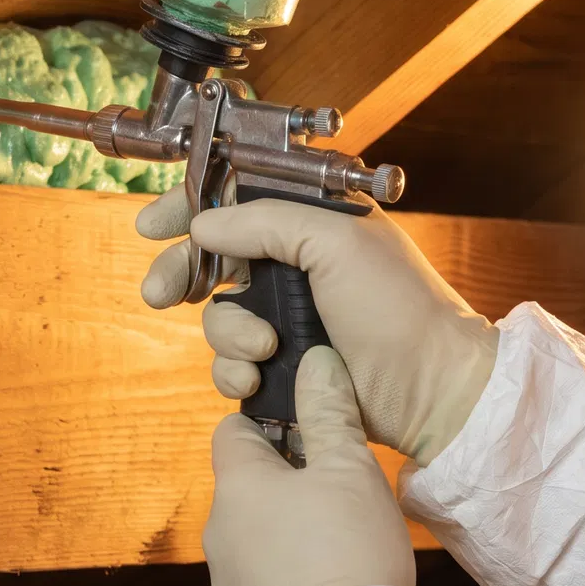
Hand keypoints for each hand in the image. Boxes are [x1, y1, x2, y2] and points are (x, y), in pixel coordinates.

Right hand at [138, 190, 497, 463]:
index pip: (236, 199)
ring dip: (228, 335)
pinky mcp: (283, 364)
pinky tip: (257, 378)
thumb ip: (265, 221)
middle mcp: (295, 264)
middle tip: (161, 293)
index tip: (154, 226)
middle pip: (212, 259)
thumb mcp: (335, 240)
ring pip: (218, 317)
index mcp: (312, 220)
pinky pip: (231, 364)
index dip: (191, 208)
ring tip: (264, 347)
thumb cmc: (399, 306)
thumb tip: (205, 223)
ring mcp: (288, 316)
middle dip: (183, 276)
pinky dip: (235, 373)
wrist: (430, 387)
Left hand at [202, 347, 415, 585]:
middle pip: (246, 486)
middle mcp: (217, 532)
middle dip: (287, 482)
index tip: (313, 434)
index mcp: (236, 485)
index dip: (271, 422)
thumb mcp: (349, 468)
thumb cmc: (348, 550)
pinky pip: (263, 583)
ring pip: (254, 536)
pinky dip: (289, 576)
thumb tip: (315, 361)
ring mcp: (226, 583)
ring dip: (288, 531)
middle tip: (340, 492)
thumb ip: (330, 411)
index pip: (232, 430)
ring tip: (341, 543)